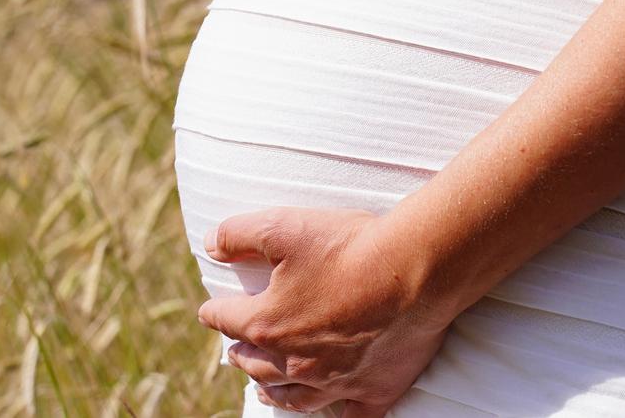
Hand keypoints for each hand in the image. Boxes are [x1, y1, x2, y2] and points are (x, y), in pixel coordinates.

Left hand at [197, 207, 448, 415]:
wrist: (415, 269)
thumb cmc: (348, 245)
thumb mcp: (282, 226)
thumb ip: (238, 234)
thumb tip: (210, 244)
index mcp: (268, 323)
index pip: (228, 320)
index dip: (215, 313)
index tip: (209, 312)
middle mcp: (296, 361)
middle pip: (257, 363)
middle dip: (241, 355)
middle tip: (235, 352)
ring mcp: (335, 381)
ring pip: (294, 396)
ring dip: (273, 390)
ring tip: (264, 389)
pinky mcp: (374, 388)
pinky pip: (350, 414)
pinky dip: (338, 413)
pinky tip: (334, 409)